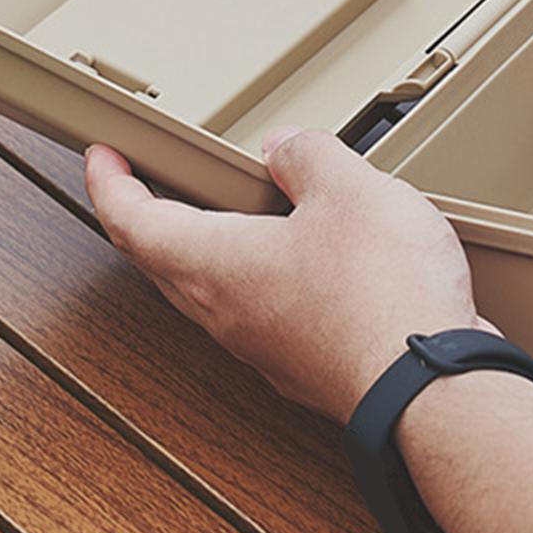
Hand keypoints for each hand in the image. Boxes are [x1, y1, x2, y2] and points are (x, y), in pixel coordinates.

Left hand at [85, 128, 482, 421]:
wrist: (430, 386)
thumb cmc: (382, 295)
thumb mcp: (349, 188)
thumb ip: (310, 157)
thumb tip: (284, 146)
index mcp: (218, 264)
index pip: (135, 223)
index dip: (111, 185)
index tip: (102, 160)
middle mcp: (229, 313)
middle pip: (164, 264)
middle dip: (150, 219)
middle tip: (148, 187)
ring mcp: (267, 346)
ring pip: (212, 294)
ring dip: (204, 252)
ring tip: (227, 216)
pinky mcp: (307, 365)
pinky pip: (262, 314)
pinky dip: (261, 279)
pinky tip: (302, 261)